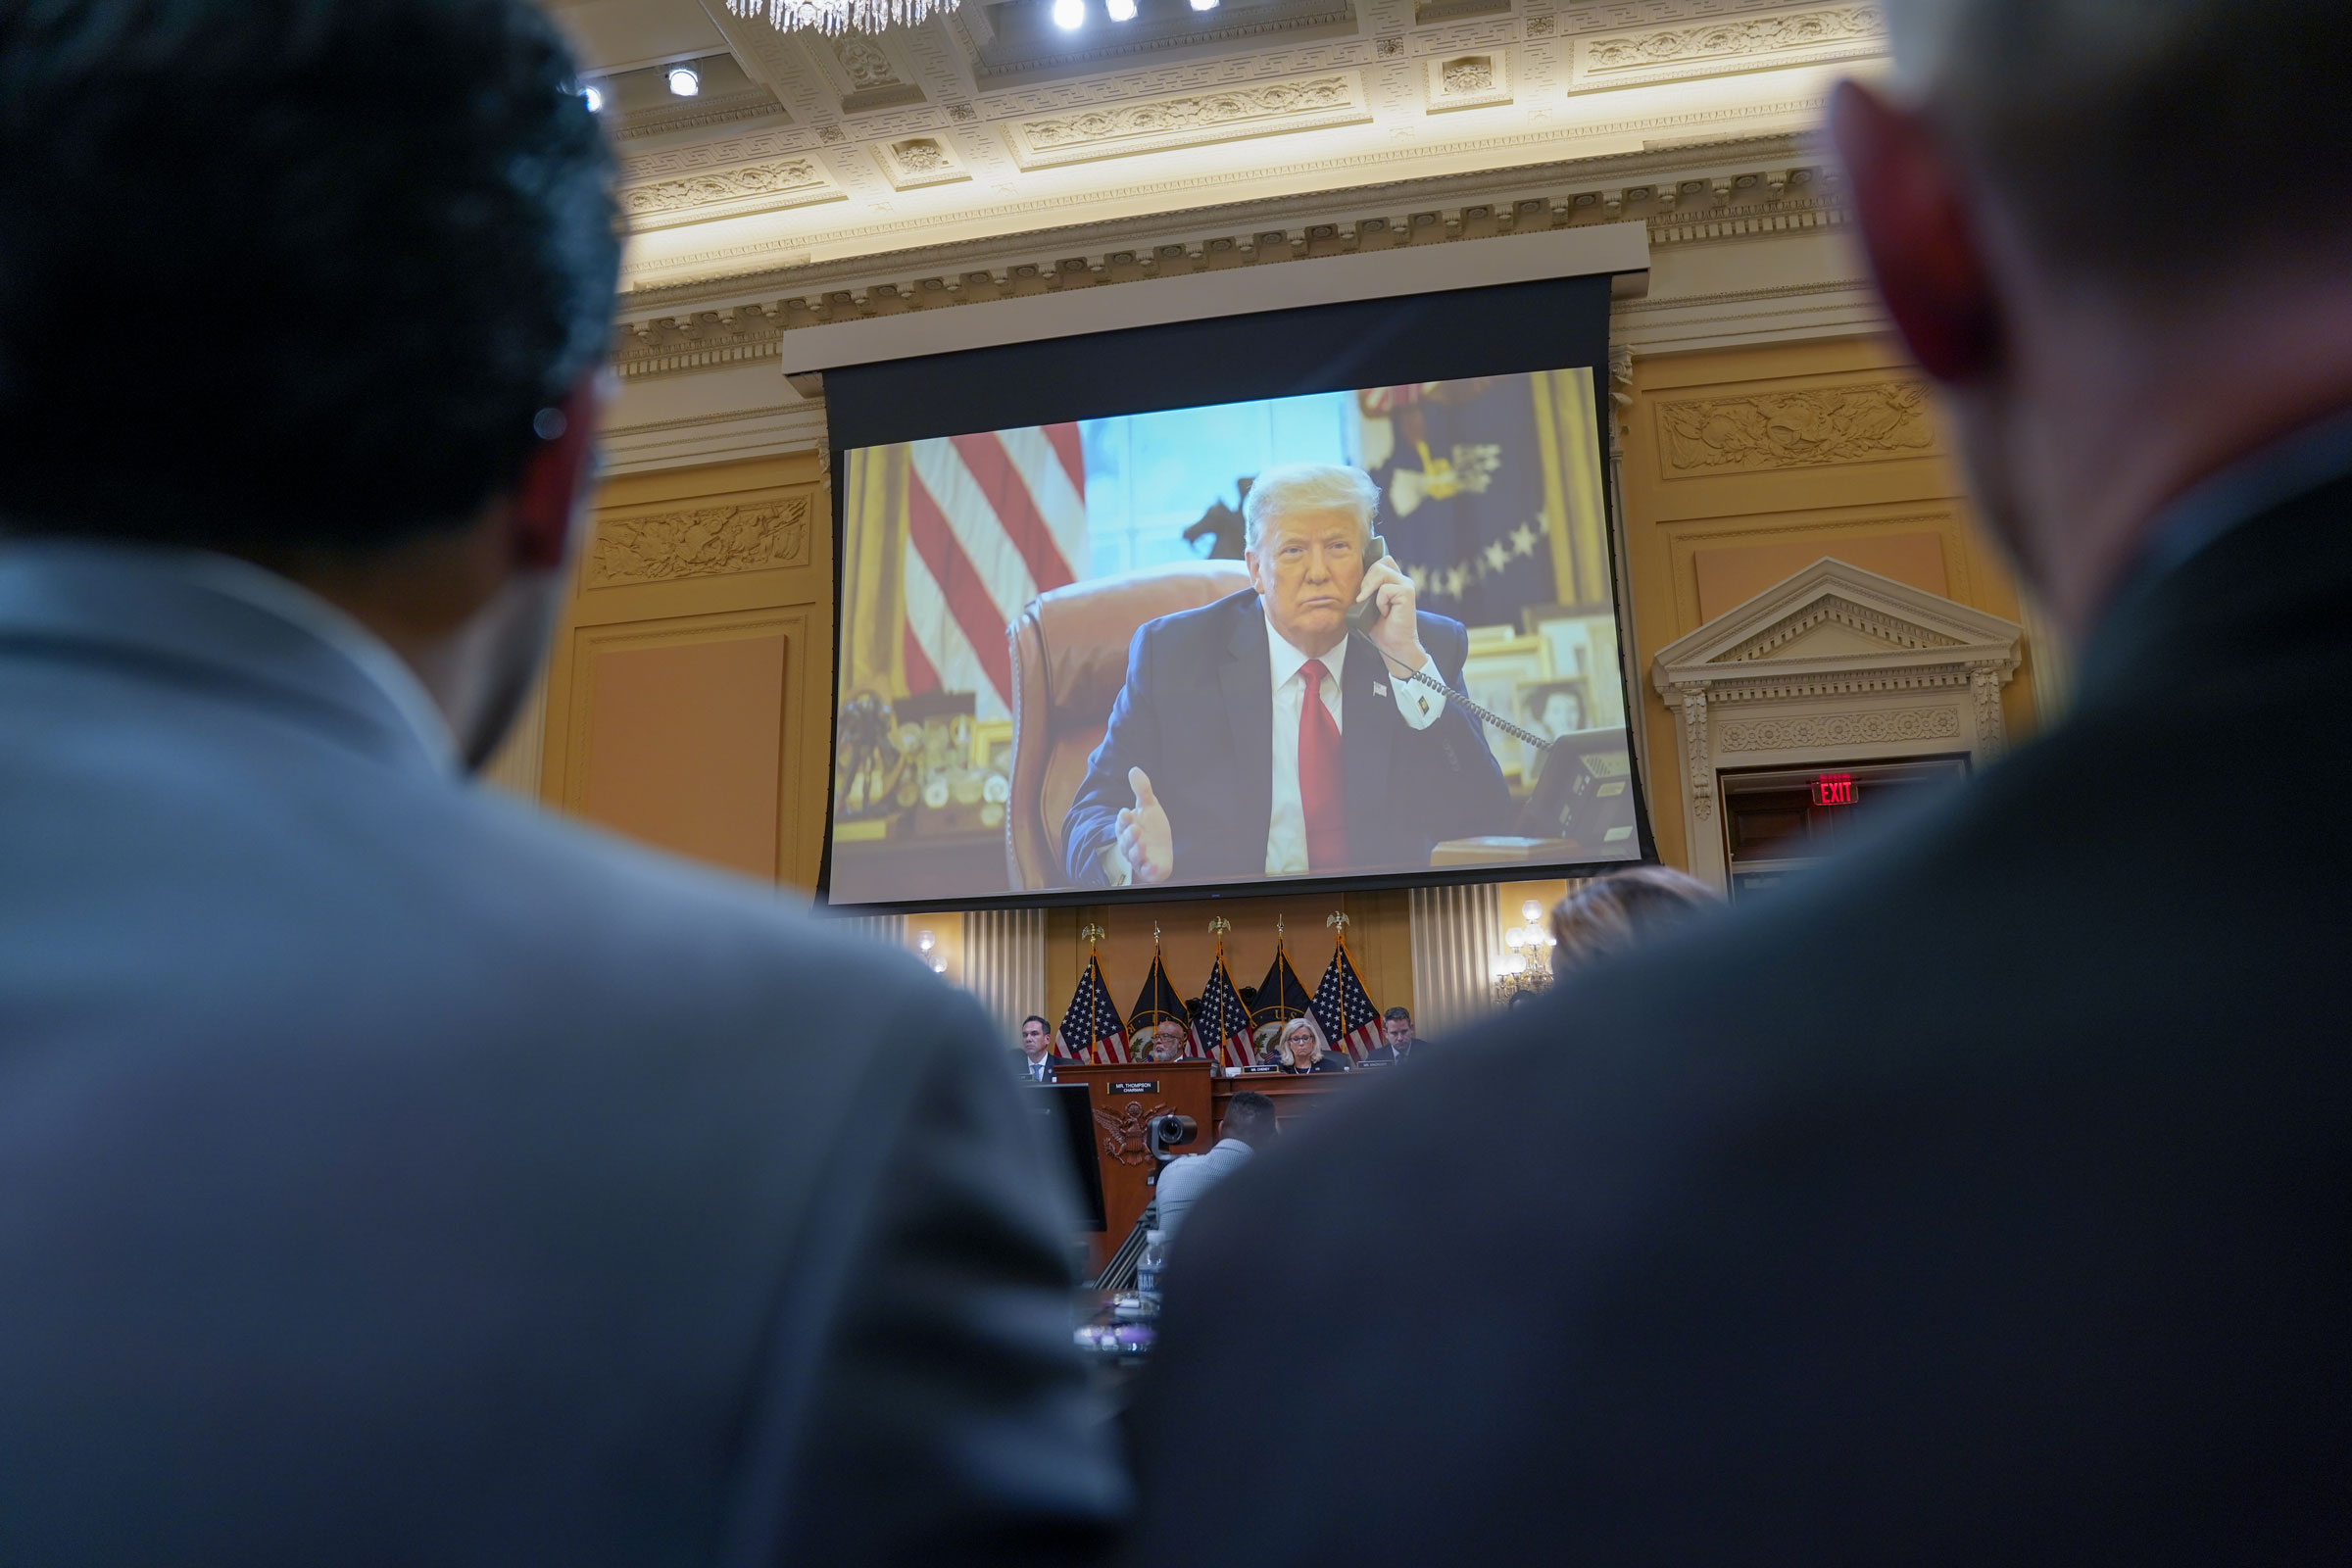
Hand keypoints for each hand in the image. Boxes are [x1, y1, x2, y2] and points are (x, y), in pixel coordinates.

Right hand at [1115, 766, 1173, 883]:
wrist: (1161, 851)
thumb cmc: (1151, 827)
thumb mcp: (1149, 806)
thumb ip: (1142, 790)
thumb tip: (1134, 769)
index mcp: (1127, 827)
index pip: (1122, 823)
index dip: (1124, 819)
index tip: (1126, 812)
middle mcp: (1130, 844)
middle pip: (1126, 840)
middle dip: (1129, 835)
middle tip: (1134, 828)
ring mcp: (1139, 858)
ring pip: (1134, 856)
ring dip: (1136, 850)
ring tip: (1142, 843)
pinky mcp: (1149, 870)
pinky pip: (1147, 872)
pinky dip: (1149, 871)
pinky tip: (1152, 867)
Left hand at [1354, 553, 1427, 673]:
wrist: (1393, 645)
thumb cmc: (1380, 627)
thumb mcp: (1367, 603)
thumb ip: (1365, 588)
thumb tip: (1350, 577)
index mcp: (1393, 580)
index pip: (1380, 561)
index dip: (1368, 571)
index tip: (1362, 591)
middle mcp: (1402, 580)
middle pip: (1380, 562)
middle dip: (1367, 579)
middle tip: (1364, 598)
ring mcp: (1406, 585)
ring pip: (1381, 572)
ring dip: (1370, 588)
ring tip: (1371, 605)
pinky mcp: (1408, 593)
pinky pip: (1385, 589)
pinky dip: (1380, 602)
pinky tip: (1384, 612)